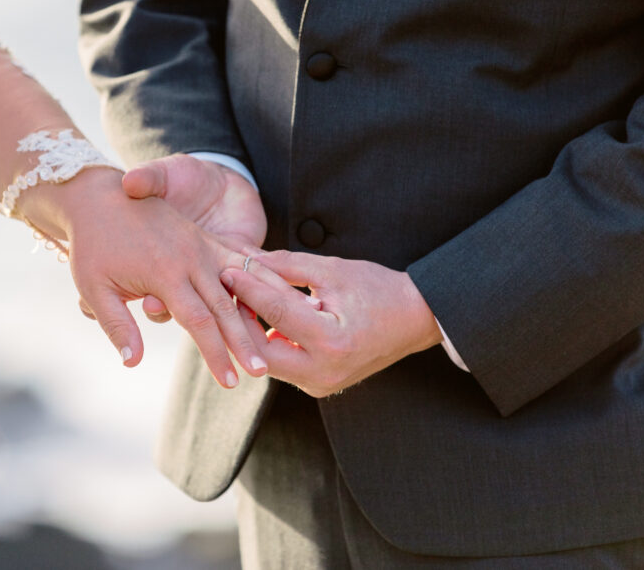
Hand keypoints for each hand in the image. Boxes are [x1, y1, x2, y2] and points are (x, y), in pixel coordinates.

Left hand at [18, 168, 268, 387]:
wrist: (99, 197)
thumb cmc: (92, 245)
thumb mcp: (94, 288)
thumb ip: (118, 325)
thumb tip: (132, 363)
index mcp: (165, 272)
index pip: (199, 322)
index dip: (215, 354)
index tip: (229, 381)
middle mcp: (191, 257)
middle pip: (225, 308)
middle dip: (242, 343)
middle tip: (259, 373)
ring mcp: (202, 245)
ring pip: (240, 284)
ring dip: (257, 313)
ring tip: (276, 338)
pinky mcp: (205, 238)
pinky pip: (239, 261)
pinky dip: (258, 280)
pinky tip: (277, 297)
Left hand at [221, 250, 442, 396]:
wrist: (416, 319)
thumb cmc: (378, 289)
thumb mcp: (333, 271)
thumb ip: (287, 266)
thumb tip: (247, 258)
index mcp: (332, 341)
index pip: (276, 313)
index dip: (248, 289)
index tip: (227, 269)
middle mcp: (325, 372)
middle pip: (260, 350)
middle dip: (240, 320)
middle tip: (228, 292)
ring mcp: (322, 385)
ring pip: (267, 362)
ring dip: (251, 333)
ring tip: (240, 302)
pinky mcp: (319, 386)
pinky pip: (283, 365)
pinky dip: (268, 343)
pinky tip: (259, 319)